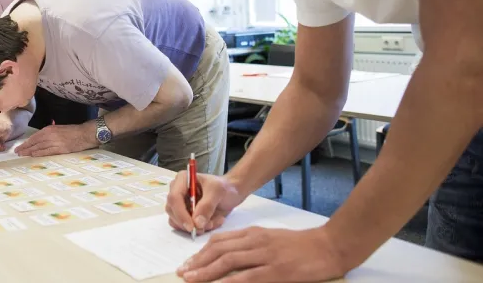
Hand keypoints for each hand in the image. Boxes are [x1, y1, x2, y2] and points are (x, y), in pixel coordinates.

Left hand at [15, 123, 96, 156]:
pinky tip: (33, 155)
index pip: (34, 137)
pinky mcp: (60, 148)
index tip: (19, 147)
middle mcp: (50, 134)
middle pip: (34, 142)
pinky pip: (47, 151)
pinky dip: (39, 153)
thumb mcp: (59, 129)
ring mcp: (55, 141)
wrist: (85, 133)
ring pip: (38, 147)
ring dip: (29, 151)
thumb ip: (50, 133)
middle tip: (17, 152)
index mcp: (49, 129)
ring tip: (22, 155)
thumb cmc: (73, 131)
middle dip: (25, 147)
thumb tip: (41, 140)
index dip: (26, 142)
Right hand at [166, 173, 242, 234]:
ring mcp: (180, 204)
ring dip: (196, 227)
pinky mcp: (185, 215)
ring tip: (213, 222)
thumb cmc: (225, 188)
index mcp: (182, 179)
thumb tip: (197, 223)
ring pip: (177, 222)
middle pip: (172, 211)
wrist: (232, 193)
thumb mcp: (218, 192)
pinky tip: (212, 223)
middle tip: (207, 226)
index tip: (192, 227)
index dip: (180, 214)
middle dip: (188, 223)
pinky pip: (185, 227)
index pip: (174, 198)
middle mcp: (177, 191)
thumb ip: (207, 206)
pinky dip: (199, 229)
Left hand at [177, 226, 346, 282]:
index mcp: (253, 233)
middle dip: (197, 262)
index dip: (201, 252)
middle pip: (218, 249)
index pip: (219, 240)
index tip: (188, 263)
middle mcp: (255, 241)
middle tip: (183, 273)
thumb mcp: (271, 239)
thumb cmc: (301, 246)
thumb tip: (228, 258)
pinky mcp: (277, 270)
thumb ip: (251, 246)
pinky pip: (248, 277)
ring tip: (191, 279)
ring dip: (207, 271)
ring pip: (228, 261)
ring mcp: (265, 255)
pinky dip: (230, 282)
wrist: (329, 246)